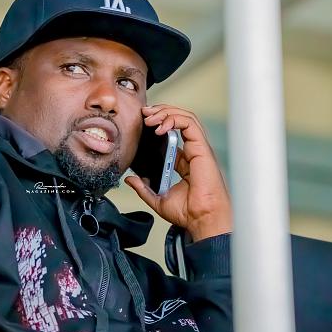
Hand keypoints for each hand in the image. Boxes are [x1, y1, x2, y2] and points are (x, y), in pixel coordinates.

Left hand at [124, 104, 231, 241]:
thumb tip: (130, 179)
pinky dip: (174, 119)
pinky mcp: (202, 148)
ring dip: (166, 112)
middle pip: (179, 120)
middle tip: (144, 113)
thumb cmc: (188, 212)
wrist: (201, 219)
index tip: (143, 122)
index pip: (173, 133)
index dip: (158, 123)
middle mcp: (192, 151)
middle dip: (161, 112)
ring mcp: (198, 148)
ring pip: (186, 117)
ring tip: (150, 117)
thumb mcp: (157, 198)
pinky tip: (160, 127)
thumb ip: (143, 188)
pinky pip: (190, 123)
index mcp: (184, 160)